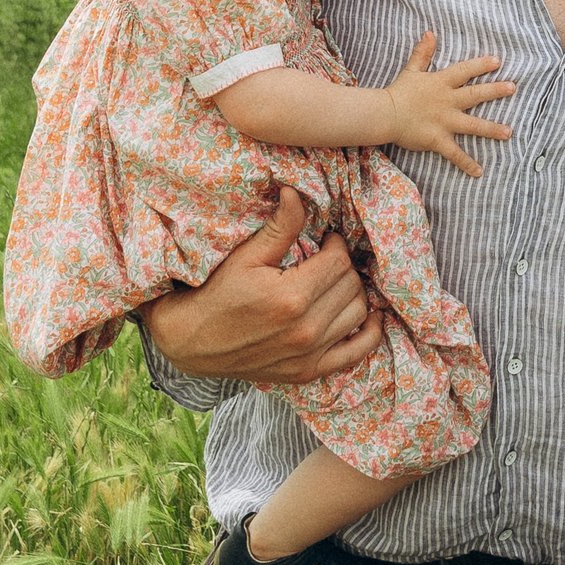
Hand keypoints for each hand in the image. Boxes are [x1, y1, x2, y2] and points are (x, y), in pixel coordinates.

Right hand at [136, 189, 382, 385]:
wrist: (194, 341)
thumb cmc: (218, 294)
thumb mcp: (246, 257)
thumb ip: (279, 227)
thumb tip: (296, 193)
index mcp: (292, 297)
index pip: (339, 261)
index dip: (335, 244)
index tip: (325, 240)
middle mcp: (306, 329)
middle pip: (351, 285)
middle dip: (343, 266)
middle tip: (328, 259)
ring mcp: (309, 354)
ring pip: (358, 312)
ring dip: (353, 292)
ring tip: (337, 282)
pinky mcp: (309, 372)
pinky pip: (357, 352)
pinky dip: (370, 333)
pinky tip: (368, 316)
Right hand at [379, 31, 513, 174]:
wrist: (384, 114)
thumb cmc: (398, 92)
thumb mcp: (412, 70)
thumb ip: (423, 53)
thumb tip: (430, 32)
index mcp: (441, 83)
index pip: (465, 71)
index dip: (481, 66)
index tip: (498, 62)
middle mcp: (447, 101)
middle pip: (475, 95)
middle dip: (495, 91)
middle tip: (513, 88)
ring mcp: (444, 121)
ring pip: (473, 125)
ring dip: (492, 129)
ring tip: (509, 132)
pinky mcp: (438, 139)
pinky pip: (455, 153)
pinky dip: (466, 163)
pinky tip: (479, 171)